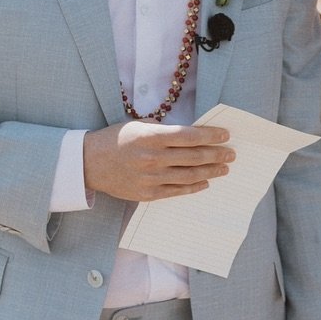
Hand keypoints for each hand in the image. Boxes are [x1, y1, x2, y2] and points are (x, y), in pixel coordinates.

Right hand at [82, 122, 232, 202]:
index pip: (190, 136)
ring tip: (223, 169)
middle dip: (216, 154)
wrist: (89, 163)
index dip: (211, 136)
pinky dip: (193, 187)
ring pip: (189, 176)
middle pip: (194, 156)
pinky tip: (205, 182)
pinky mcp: (148, 194)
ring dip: (210, 171)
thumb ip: (163, 129)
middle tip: (231, 154)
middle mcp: (153, 158)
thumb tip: (191, 133)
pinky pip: (177, 191)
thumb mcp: (138, 125)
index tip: (225, 135)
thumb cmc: (115, 140)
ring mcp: (151, 178)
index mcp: (151, 137)